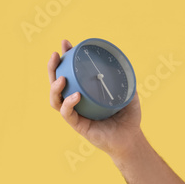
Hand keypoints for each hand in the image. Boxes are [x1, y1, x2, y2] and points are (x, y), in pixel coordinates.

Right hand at [48, 39, 142, 159]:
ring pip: (56, 99)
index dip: (66, 59)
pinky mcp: (78, 126)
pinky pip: (68, 114)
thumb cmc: (128, 118)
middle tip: (56, 54)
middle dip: (53, 67)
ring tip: (61, 78)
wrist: (131, 139)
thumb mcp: (129, 94)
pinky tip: (75, 96)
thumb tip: (125, 64)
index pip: (71, 73)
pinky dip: (69, 104)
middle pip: (56, 83)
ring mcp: (76, 114)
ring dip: (55, 87)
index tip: (66, 44)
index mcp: (85, 93)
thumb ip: (127, 81)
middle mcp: (76, 102)